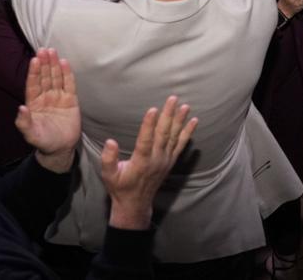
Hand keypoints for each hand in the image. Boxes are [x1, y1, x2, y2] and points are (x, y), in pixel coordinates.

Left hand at [16, 49, 80, 171]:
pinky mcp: (71, 101)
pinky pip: (69, 84)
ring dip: (54, 65)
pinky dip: (67, 74)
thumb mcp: (31, 134)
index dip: (34, 72)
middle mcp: (45, 97)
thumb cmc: (43, 141)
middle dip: (44, 63)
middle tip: (44, 49)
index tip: (35, 59)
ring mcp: (58, 98)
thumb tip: (20, 108)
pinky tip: (65, 63)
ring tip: (53, 52)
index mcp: (33, 103)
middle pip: (44, 77)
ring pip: (55, 78)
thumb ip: (24, 122)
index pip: (33, 84)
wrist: (60, 149)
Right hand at [100, 96, 198, 229]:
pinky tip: (194, 121)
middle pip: (163, 134)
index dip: (149, 125)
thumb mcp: (108, 176)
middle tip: (173, 99)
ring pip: (174, 137)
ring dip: (180, 121)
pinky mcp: (170, 161)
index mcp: (141, 162)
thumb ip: (108, 159)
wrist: (136, 204)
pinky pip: (181, 145)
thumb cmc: (120, 188)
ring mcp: (165, 160)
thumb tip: (110, 142)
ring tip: (185, 106)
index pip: (146, 140)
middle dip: (168, 115)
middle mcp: (156, 159)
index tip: (153, 109)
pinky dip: (188, 133)